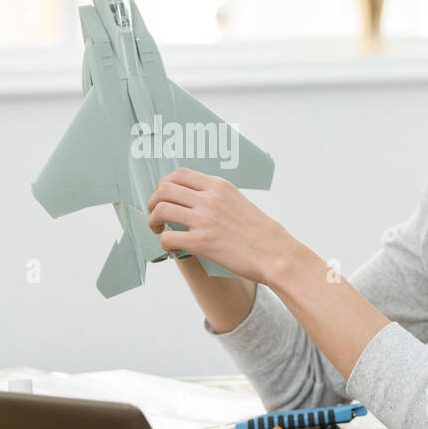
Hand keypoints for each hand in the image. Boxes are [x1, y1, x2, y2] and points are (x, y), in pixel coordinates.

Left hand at [145, 167, 293, 284]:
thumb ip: (215, 197)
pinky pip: (168, 237)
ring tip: (158, 230)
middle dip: (152, 202)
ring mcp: (204, 220)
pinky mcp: (202, 242)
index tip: (162, 197)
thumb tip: (192, 200)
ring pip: (161, 210)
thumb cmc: (260, 232)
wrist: (275, 253)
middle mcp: (209, 198)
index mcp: (218, 186)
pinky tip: (171, 246)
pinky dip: (164, 242)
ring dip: (153, 221)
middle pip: (164, 189)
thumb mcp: (238, 201)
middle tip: (155, 215)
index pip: (179, 174)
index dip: (163, 185)